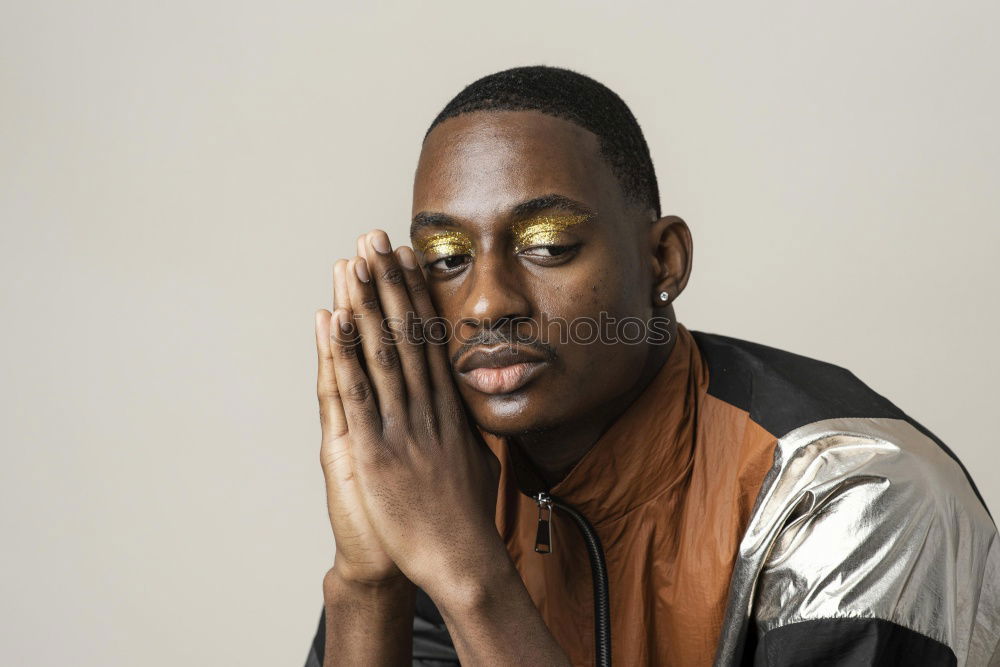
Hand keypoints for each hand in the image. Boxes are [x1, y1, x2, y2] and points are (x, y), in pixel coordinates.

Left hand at [328, 229, 501, 600]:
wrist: (462, 560)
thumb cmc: (468, 519)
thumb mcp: (478, 463)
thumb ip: (471, 431)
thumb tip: (478, 410)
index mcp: (447, 409)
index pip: (430, 340)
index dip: (416, 297)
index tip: (407, 260)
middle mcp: (426, 408)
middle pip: (405, 334)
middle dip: (387, 284)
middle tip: (375, 239)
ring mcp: (401, 426)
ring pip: (381, 352)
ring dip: (364, 304)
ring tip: (352, 262)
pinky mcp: (376, 451)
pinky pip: (357, 393)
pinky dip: (344, 354)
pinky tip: (334, 320)